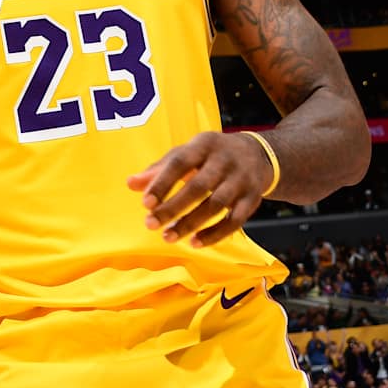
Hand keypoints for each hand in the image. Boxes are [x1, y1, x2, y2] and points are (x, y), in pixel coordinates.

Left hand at [127, 131, 275, 247]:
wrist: (257, 154)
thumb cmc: (210, 155)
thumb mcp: (186, 153)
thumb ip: (159, 169)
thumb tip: (130, 184)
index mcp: (204, 144)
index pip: (180, 162)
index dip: (162, 183)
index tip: (145, 203)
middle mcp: (225, 160)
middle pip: (198, 186)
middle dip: (173, 207)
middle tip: (150, 225)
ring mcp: (241, 180)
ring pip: (216, 205)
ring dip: (190, 223)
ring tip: (168, 237)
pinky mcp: (252, 199)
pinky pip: (235, 221)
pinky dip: (215, 234)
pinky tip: (195, 243)